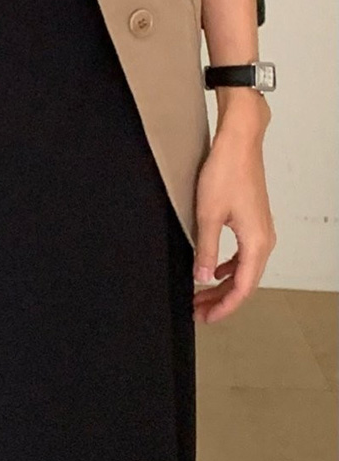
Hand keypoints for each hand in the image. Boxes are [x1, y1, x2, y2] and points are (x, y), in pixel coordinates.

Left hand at [192, 101, 275, 324]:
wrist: (239, 143)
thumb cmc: (225, 172)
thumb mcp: (208, 214)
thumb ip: (205, 248)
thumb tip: (202, 277)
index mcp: (256, 243)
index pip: (241, 288)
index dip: (223, 307)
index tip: (204, 318)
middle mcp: (264, 240)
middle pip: (244, 282)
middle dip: (220, 299)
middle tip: (197, 311)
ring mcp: (261, 230)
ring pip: (243, 269)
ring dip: (222, 283)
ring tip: (200, 294)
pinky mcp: (254, 221)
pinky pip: (243, 254)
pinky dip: (227, 266)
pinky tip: (212, 267)